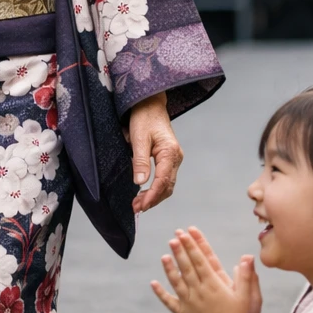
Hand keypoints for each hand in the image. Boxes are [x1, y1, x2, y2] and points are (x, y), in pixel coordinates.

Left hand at [127, 92, 181, 212]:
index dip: (152, 196)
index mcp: (170, 152)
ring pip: (167, 184)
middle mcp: (176, 157)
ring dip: (154, 196)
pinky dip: (156, 188)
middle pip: (167, 186)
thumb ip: (140, 160)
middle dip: (153, 199)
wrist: (149, 104)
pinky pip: (165, 178)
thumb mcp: (138, 138)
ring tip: (138, 204)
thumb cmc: (144, 117)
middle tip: (136, 208)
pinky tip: (145, 192)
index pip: (163, 181)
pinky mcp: (169, 158)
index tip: (141, 206)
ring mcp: (174, 158)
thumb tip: (140, 182)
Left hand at [151, 229, 250, 312]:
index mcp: (213, 284)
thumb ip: (246, 276)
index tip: (185, 234)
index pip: (200, 260)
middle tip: (173, 238)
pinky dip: (161, 293)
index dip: (192, 246)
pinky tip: (153, 283)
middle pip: (187, 267)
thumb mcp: (246, 296)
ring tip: (164, 256)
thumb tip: (248, 257)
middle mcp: (199, 290)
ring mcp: (188, 302)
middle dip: (180, 251)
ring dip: (170, 268)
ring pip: (177, 281)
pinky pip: (169, 301)